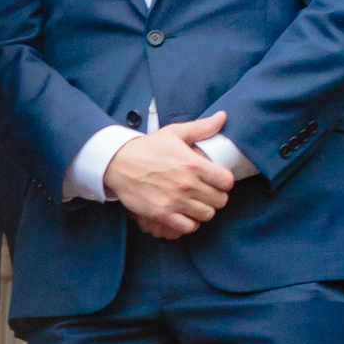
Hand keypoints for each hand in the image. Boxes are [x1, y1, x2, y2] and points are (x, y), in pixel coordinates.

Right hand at [102, 112, 234, 236]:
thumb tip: (222, 117)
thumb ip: (201, 127)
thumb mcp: (173, 133)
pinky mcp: (162, 214)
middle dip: (215, 196)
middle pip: (220, 200)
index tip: (216, 180)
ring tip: (194, 203)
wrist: (117, 162)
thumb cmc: (146, 147)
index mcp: (193, 164)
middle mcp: (186, 184)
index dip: (223, 181)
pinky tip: (183, 213)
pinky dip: (189, 222)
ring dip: (203, 210)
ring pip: (207, 215)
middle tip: (205, 192)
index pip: (227, 182)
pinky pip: (189, 227)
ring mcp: (174, 200)